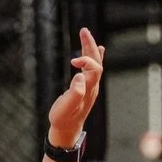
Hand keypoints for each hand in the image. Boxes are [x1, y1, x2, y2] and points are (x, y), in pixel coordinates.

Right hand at [48, 28, 103, 147]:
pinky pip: (93, 68)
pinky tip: (98, 48)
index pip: (94, 69)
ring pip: (95, 63)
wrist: (66, 130)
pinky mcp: (86, 87)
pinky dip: (95, 56)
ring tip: (85, 33)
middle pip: (97, 62)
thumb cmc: (63, 120)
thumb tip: (80, 76)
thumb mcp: (65, 109)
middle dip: (90, 46)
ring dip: (90, 48)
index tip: (72, 61)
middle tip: (83, 30)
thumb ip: (74, 94)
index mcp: (89, 90)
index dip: (86, 60)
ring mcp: (91, 87)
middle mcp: (93, 87)